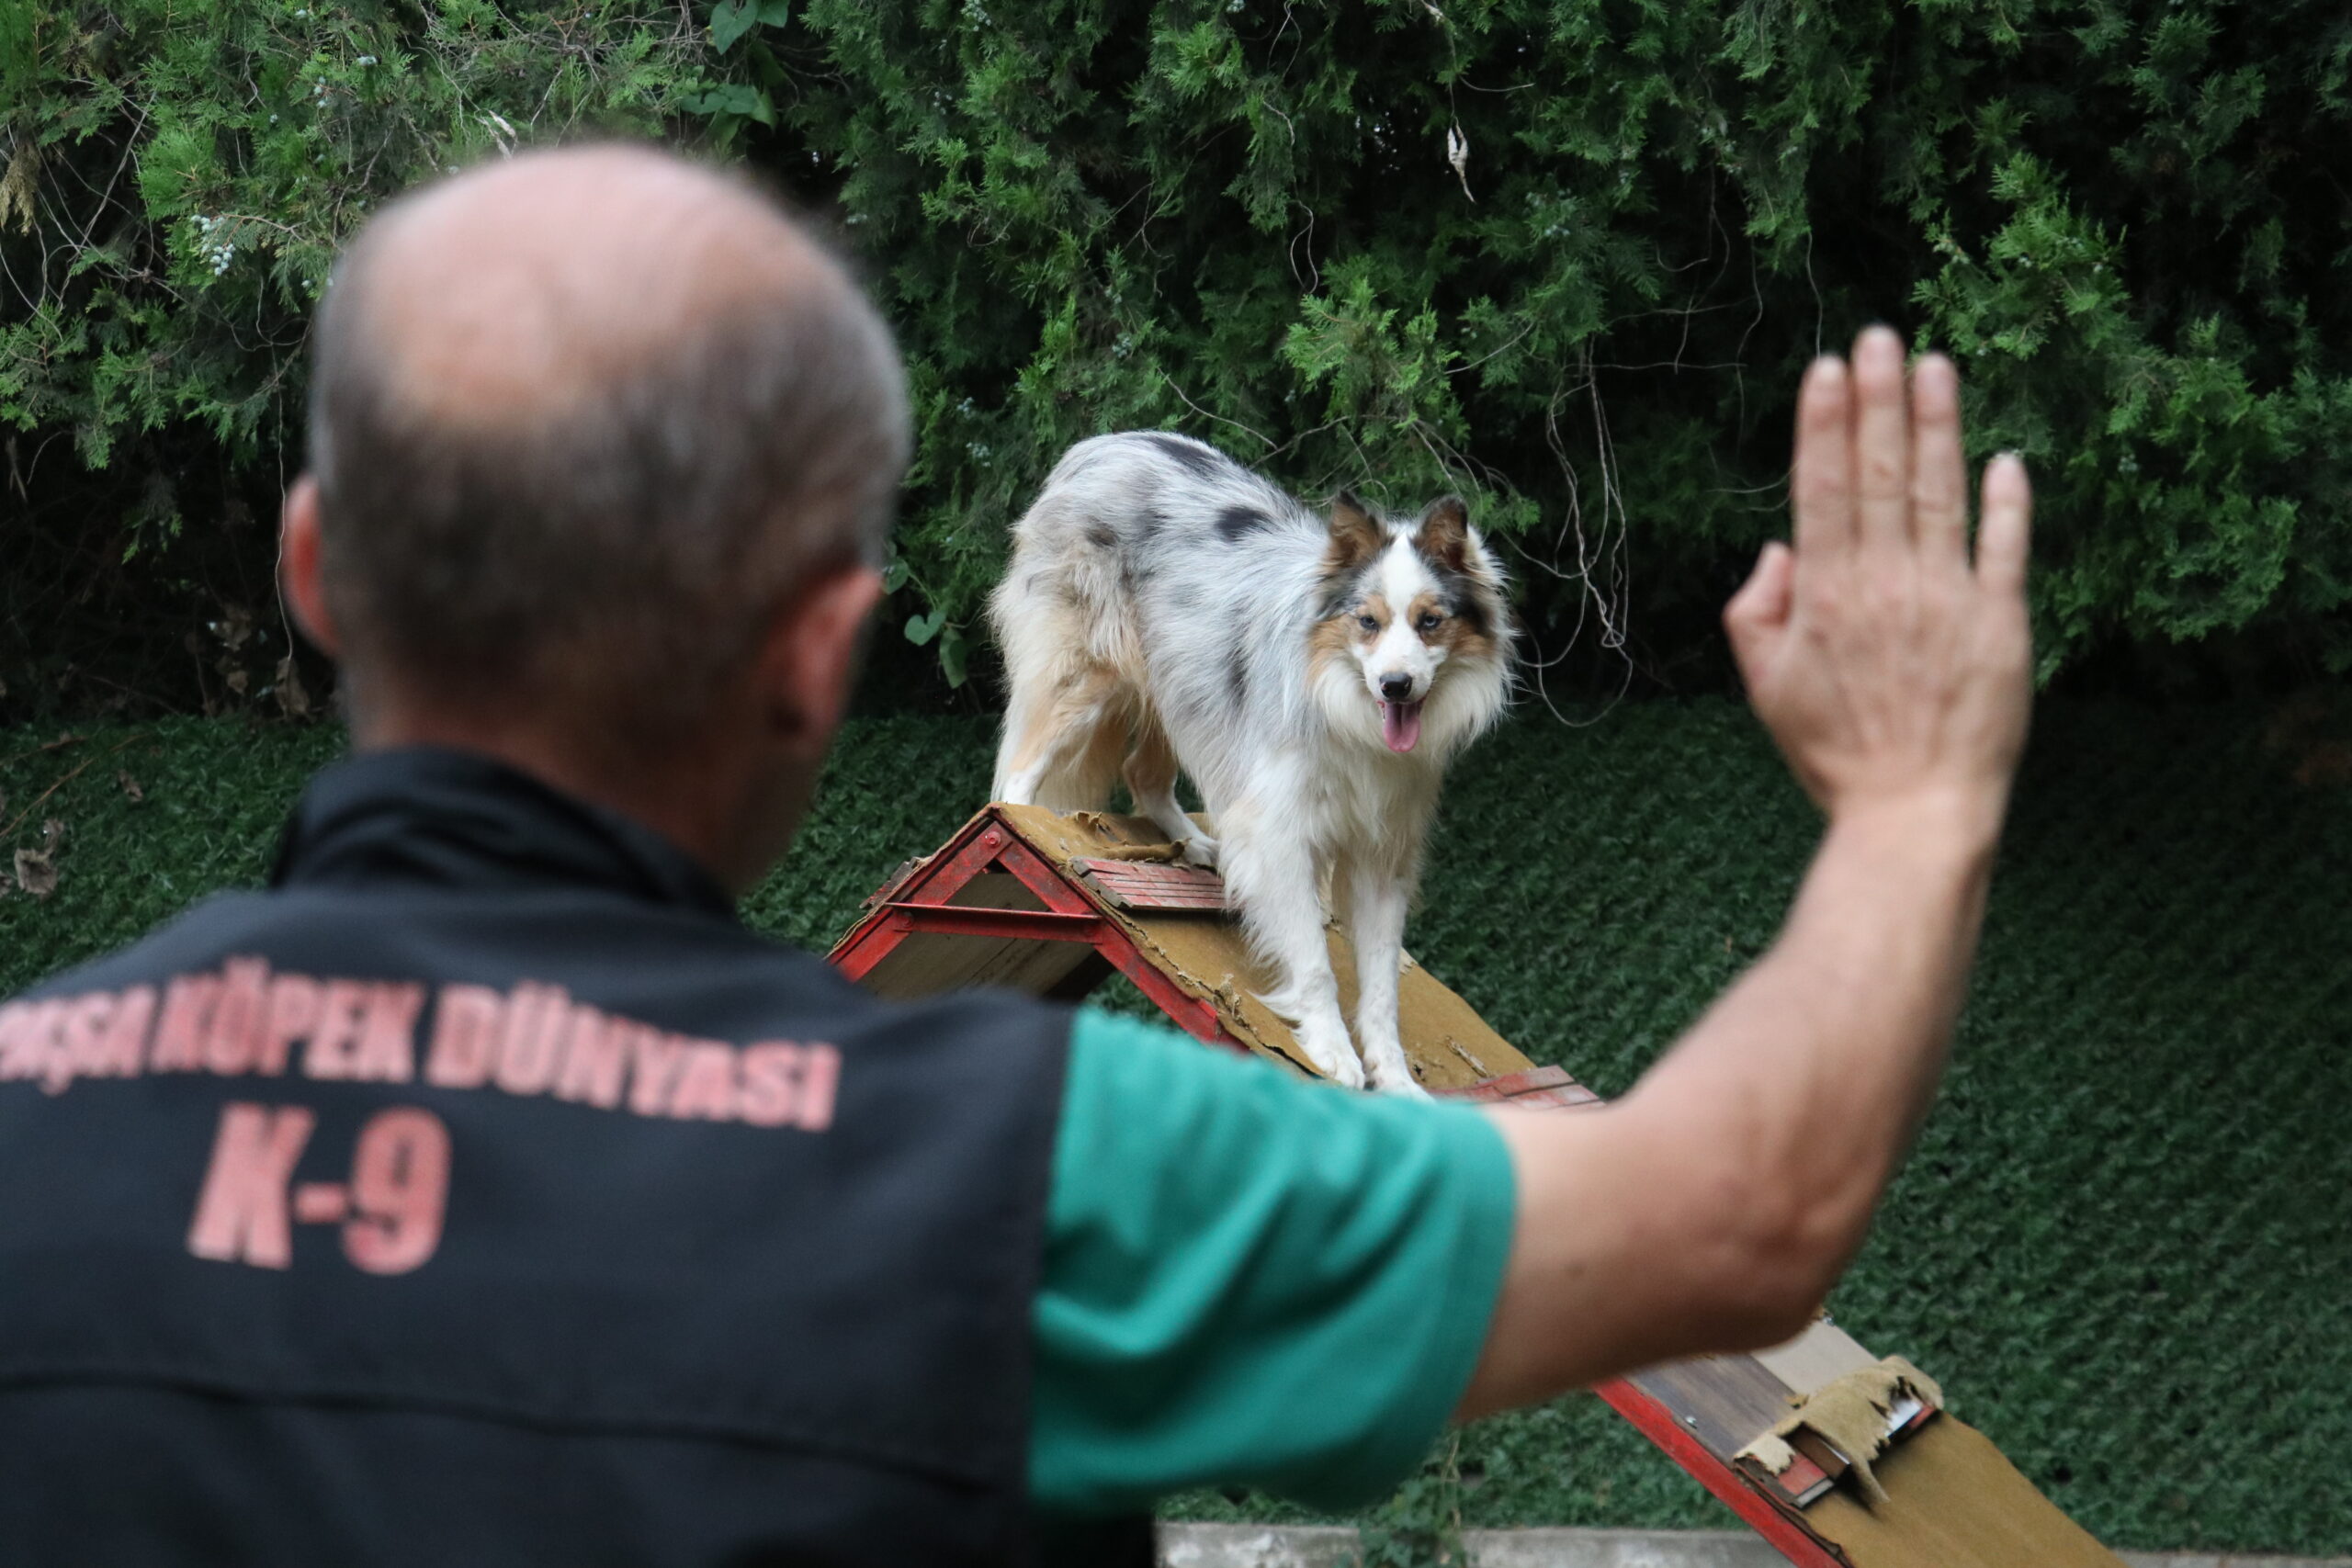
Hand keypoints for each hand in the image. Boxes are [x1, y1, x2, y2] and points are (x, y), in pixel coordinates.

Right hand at [1724, 327, 2032, 835]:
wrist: (1914, 810)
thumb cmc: (1834, 753)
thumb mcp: (1764, 687)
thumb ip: (1754, 612)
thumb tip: (1780, 552)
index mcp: (1825, 594)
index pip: (1823, 489)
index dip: (1825, 423)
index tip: (1829, 369)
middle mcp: (1885, 582)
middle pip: (1880, 473)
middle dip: (1879, 400)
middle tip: (1880, 337)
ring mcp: (1947, 598)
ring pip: (1941, 493)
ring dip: (1938, 425)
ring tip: (1935, 367)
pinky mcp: (2001, 623)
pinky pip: (2005, 548)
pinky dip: (2006, 503)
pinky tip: (2004, 459)